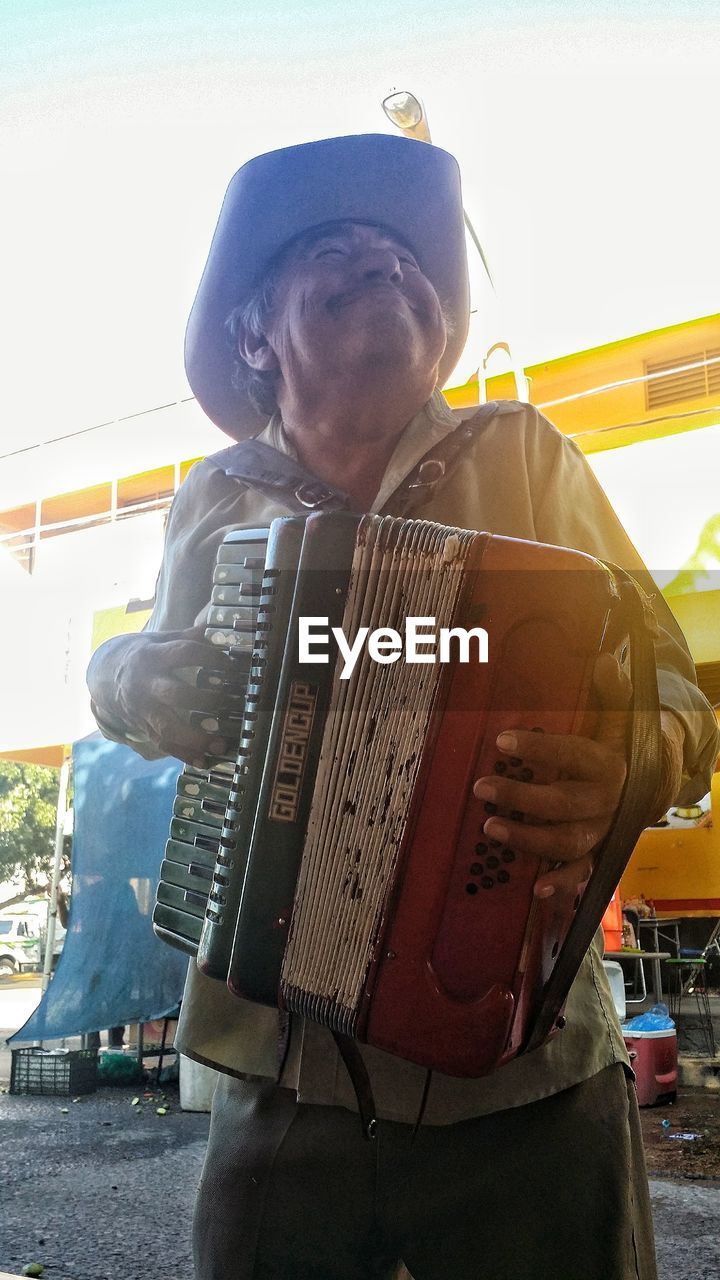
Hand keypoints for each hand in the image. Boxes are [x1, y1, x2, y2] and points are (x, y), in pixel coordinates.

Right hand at [91, 626, 242, 765]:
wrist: (105, 675)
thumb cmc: (142, 655)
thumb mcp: (158, 639)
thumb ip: (186, 636)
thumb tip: (216, 629)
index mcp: (151, 656)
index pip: (183, 653)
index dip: (209, 657)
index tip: (232, 664)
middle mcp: (145, 684)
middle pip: (175, 694)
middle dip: (205, 700)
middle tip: (232, 703)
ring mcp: (143, 709)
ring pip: (168, 727)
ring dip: (196, 739)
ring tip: (221, 745)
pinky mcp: (143, 726)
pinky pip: (163, 743)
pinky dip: (184, 754)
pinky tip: (204, 762)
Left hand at [473, 653, 631, 900]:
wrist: (655, 784)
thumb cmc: (622, 746)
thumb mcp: (620, 716)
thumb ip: (611, 691)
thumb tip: (606, 660)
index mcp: (609, 765)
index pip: (572, 754)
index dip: (539, 748)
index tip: (502, 740)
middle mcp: (607, 802)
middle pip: (563, 803)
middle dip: (520, 797)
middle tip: (481, 787)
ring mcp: (601, 830)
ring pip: (566, 840)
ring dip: (528, 839)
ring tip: (489, 828)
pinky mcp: (596, 852)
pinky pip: (581, 873)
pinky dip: (561, 884)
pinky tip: (535, 889)